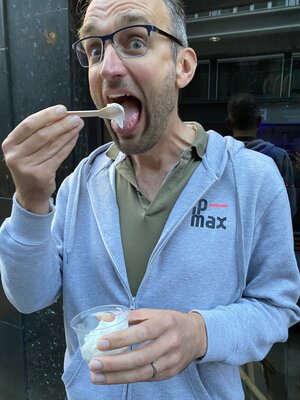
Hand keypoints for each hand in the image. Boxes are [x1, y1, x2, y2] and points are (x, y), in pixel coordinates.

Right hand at [1, 105, 83, 212]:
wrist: (30, 192)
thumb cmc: (31, 165)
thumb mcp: (27, 148)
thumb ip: (39, 132)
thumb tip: (61, 115)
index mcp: (10, 144)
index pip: (28, 125)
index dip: (46, 115)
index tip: (62, 109)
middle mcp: (15, 155)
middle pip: (42, 135)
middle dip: (61, 124)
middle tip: (75, 118)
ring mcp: (27, 167)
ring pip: (52, 146)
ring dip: (68, 134)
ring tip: (77, 126)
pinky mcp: (40, 175)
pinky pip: (58, 156)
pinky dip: (68, 146)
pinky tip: (74, 138)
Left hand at [89, 308, 206, 384]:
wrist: (197, 335)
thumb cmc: (171, 322)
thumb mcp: (154, 313)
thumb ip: (130, 316)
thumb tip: (103, 318)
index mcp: (166, 323)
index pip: (141, 333)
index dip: (121, 339)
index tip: (101, 343)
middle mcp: (170, 343)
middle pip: (140, 357)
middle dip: (114, 363)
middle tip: (94, 364)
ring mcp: (172, 361)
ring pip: (142, 373)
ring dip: (116, 376)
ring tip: (96, 376)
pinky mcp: (170, 373)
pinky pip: (146, 378)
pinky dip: (128, 378)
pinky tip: (112, 377)